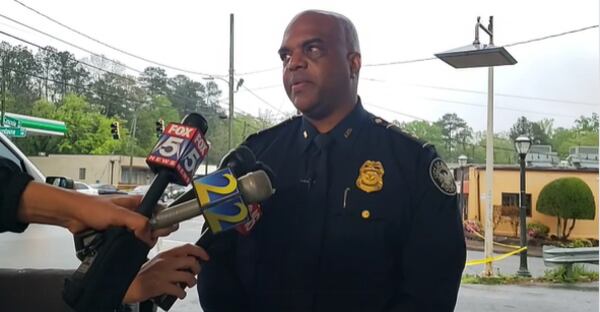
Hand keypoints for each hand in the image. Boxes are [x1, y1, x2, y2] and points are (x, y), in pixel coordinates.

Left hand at [18, 182, 168, 245]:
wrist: (71, 214)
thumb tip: (149, 237)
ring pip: (140, 236)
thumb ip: (138, 223)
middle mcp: (134, 213)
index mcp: (138, 203)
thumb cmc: (91, 208)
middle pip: (152, 226)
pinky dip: (128, 246)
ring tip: (135, 245)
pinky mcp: (117, 233)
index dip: (163, 223)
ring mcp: (125, 224)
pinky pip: (128, 242)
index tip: (161, 232)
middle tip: (145, 240)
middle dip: (151, 235)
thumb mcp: (119, 214)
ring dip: (139, 243)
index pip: (160, 212)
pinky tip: (127, 249)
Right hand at [123, 244, 209, 303]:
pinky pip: (179, 290)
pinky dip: (182, 294)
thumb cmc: (142, 275)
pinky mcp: (161, 286)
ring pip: (188, 276)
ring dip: (192, 282)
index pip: (187, 247)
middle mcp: (166, 262)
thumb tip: (187, 262)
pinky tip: (179, 294)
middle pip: (191, 261)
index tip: (206, 257)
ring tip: (187, 285)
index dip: (200, 251)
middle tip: (194, 275)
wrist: (128, 285)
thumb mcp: (157, 262)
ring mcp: (164, 274)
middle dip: (197, 269)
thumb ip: (171, 260)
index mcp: (166, 255)